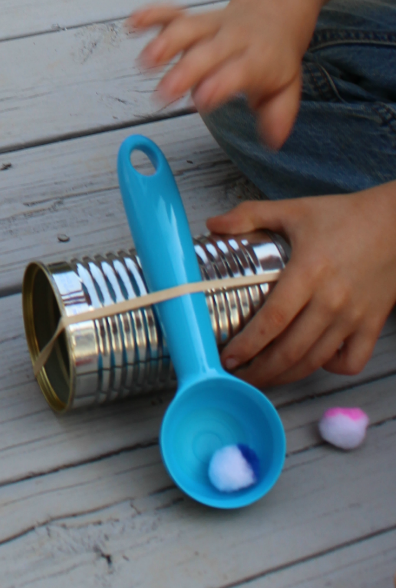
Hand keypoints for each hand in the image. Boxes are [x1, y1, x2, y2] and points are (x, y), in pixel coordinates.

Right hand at [127, 0, 314, 148]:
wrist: (276, 11)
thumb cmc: (272, 57)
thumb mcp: (285, 89)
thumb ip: (278, 116)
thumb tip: (271, 141)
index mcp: (256, 59)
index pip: (238, 72)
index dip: (220, 84)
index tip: (202, 100)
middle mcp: (231, 40)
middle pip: (206, 52)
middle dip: (184, 70)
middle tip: (164, 93)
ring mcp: (210, 27)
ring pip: (187, 28)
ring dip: (164, 42)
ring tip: (144, 62)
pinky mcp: (192, 18)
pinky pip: (171, 13)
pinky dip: (151, 16)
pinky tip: (133, 24)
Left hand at [207, 183, 395, 386]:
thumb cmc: (345, 216)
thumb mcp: (293, 209)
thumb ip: (249, 215)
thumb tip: (213, 225)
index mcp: (309, 272)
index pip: (273, 320)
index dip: (247, 344)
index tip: (227, 357)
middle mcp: (333, 300)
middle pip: (291, 350)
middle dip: (259, 370)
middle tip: (236, 376)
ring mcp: (355, 316)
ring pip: (316, 361)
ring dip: (285, 376)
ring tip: (261, 378)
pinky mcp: (373, 324)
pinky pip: (351, 361)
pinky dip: (329, 368)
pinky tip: (311, 361)